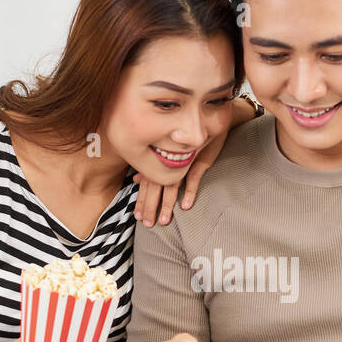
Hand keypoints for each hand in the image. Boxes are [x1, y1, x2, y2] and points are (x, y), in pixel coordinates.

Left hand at [133, 95, 255, 226]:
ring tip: (165, 220)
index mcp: (159, 161)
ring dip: (168, 204)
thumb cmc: (183, 137)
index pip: (147, 184)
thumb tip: (136, 179)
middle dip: (152, 207)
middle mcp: (168, 162)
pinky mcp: (200, 159)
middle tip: (148, 224)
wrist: (205, 117)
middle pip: (157, 187)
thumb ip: (152, 167)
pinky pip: (194, 177)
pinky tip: (187, 206)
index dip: (142, 201)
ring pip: (173, 185)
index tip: (137, 217)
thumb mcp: (166, 150)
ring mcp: (184, 161)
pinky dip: (190, 191)